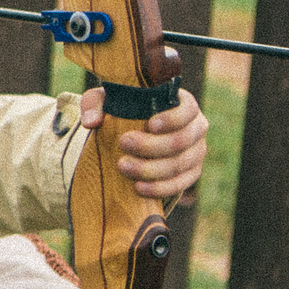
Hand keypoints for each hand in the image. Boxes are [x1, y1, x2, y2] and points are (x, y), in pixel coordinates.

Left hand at [75, 86, 206, 198]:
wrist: (132, 133)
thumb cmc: (124, 110)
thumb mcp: (106, 101)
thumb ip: (95, 104)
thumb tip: (91, 122)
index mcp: (184, 103)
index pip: (188, 109)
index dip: (173, 119)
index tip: (151, 125)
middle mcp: (196, 126)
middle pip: (181, 140)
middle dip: (152, 145)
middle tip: (123, 143)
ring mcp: (197, 151)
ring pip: (180, 164)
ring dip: (151, 169)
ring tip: (123, 166)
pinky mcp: (191, 172)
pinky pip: (180, 184)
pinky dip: (160, 188)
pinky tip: (139, 188)